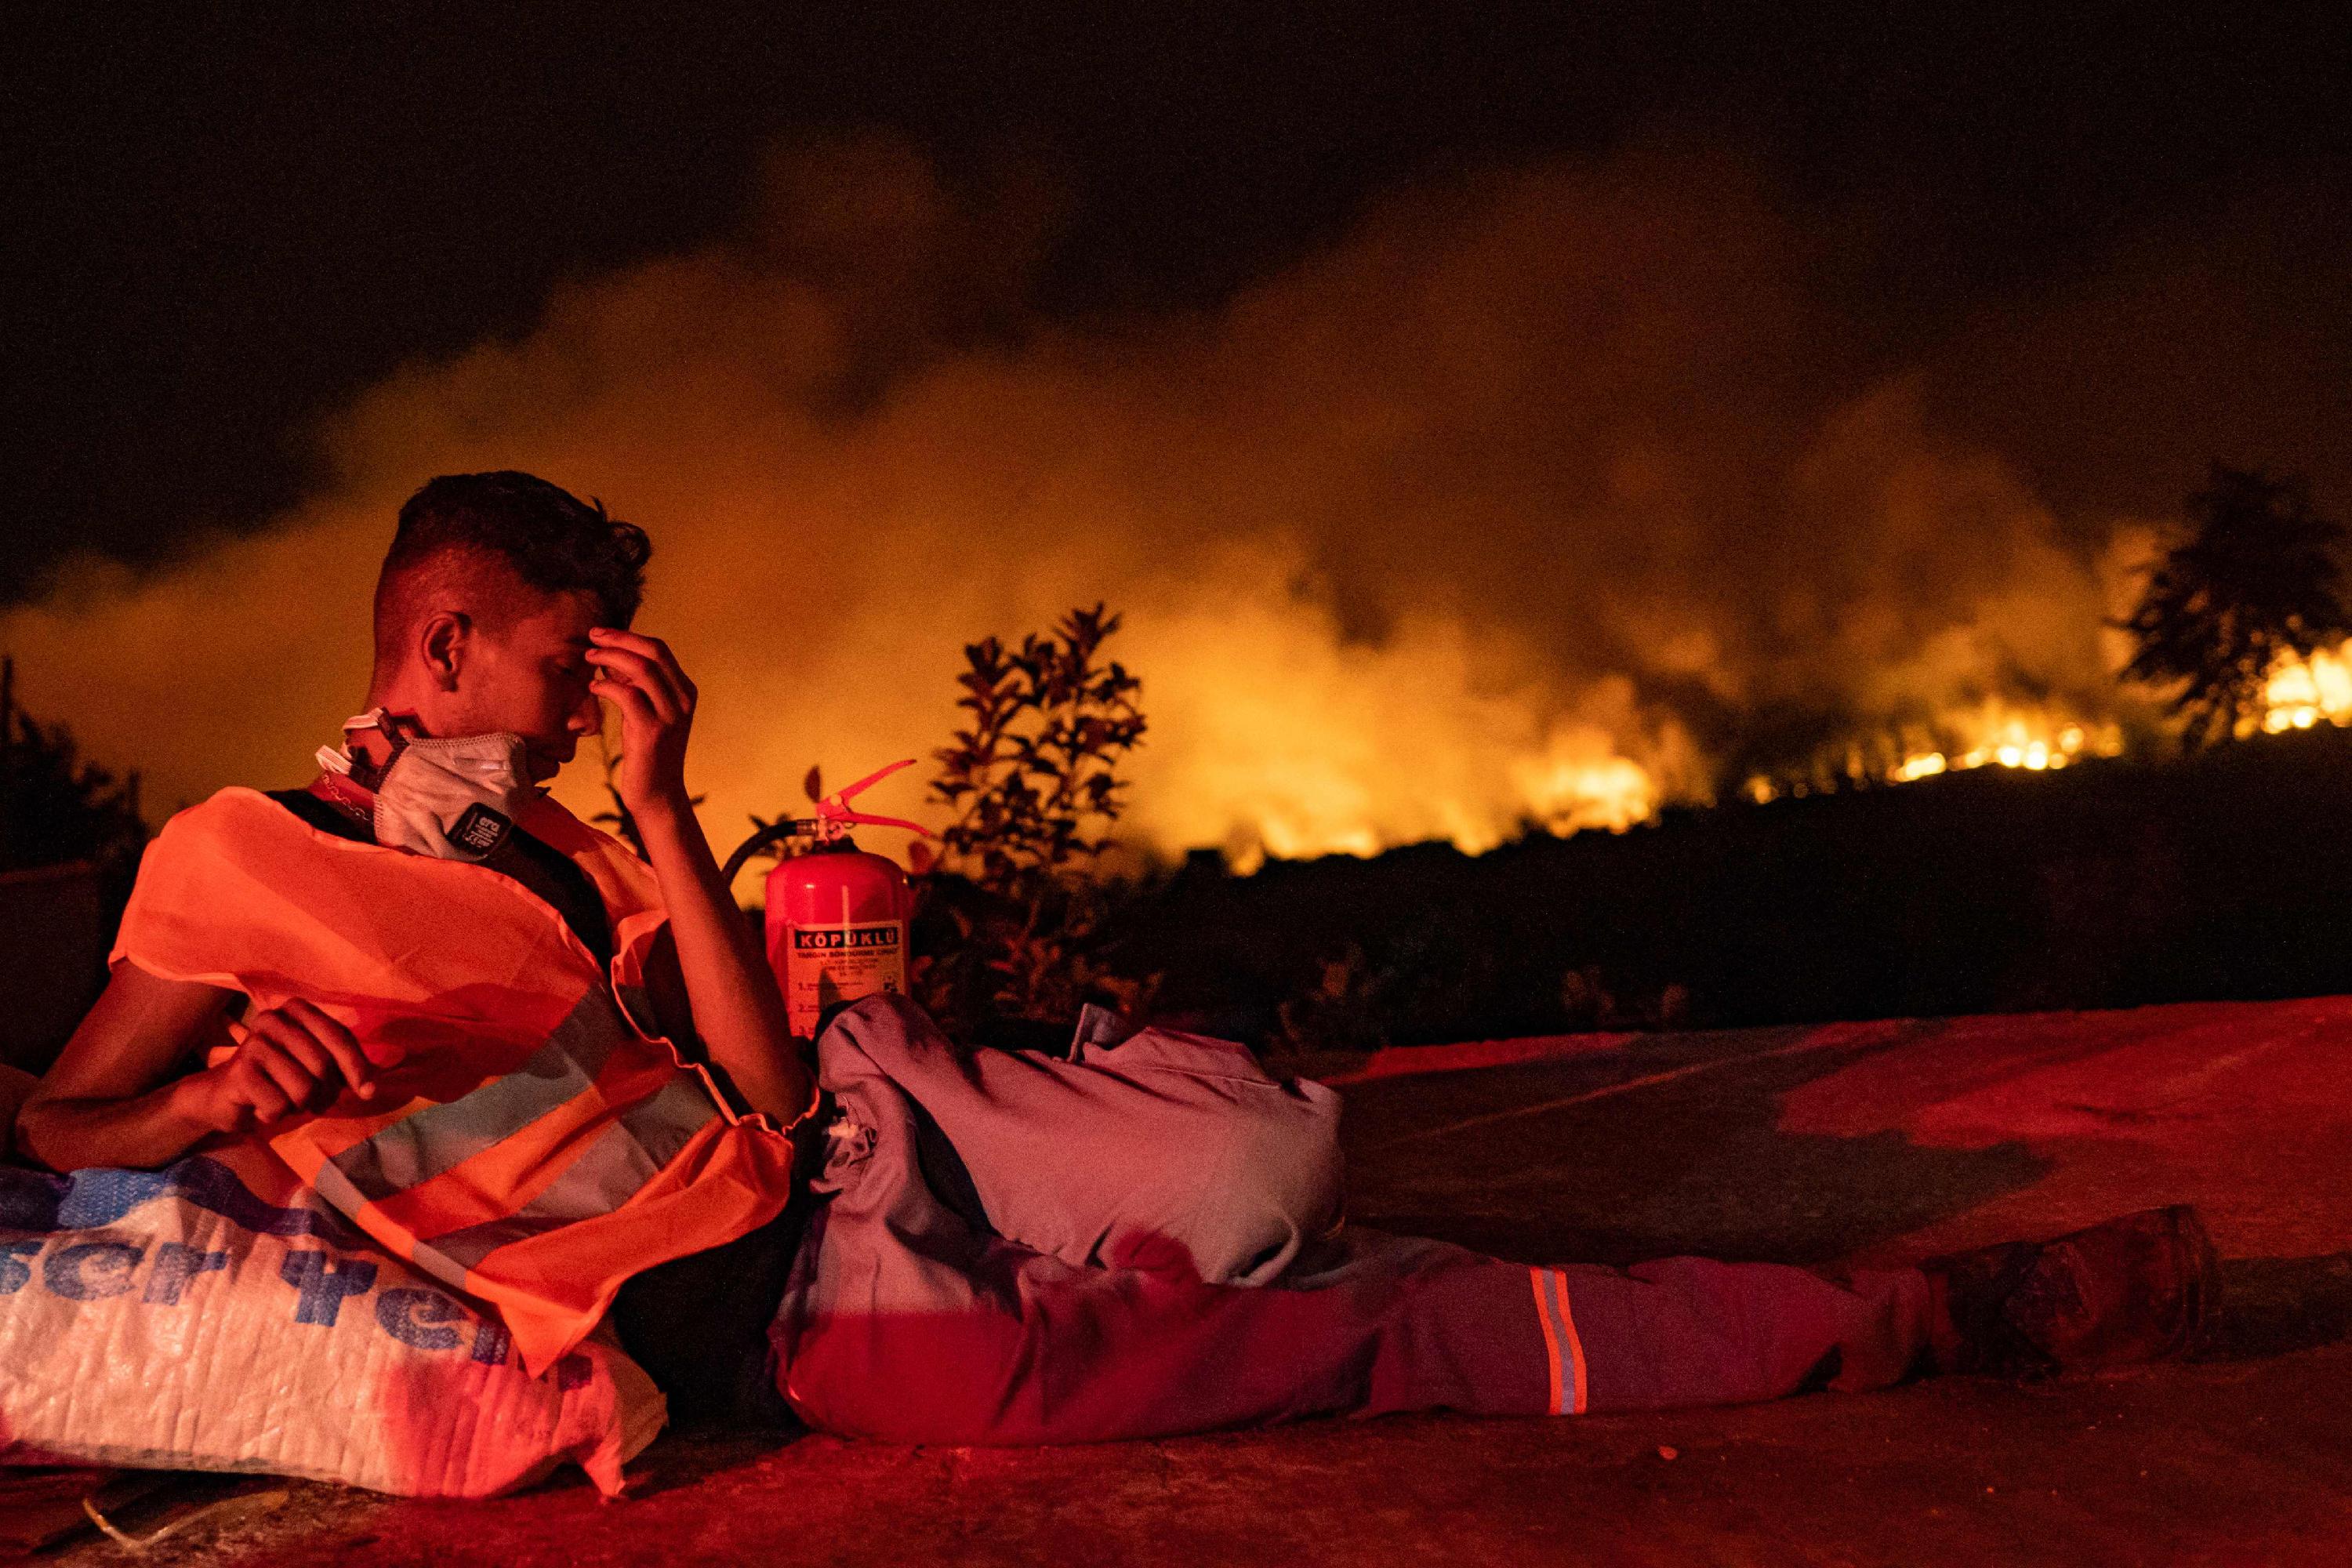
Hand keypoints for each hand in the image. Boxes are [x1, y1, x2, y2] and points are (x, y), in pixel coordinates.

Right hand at [192, 999, 384, 1132]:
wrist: (224, 1095)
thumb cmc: (280, 1078)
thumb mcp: (317, 1065)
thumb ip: (347, 1066)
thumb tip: (373, 1087)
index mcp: (297, 1010)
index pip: (340, 1037)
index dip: (358, 1068)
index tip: (368, 1093)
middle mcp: (273, 1019)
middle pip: (323, 1065)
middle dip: (327, 1094)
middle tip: (316, 1103)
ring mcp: (252, 1044)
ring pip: (303, 1089)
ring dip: (301, 1106)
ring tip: (287, 1101)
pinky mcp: (238, 1072)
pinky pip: (278, 1105)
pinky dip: (276, 1115)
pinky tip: (262, 1107)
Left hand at [586, 626, 697, 821]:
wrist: (658, 795)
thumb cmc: (647, 754)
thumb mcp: (644, 713)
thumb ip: (634, 686)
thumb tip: (610, 658)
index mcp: (685, 691)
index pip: (660, 649)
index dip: (628, 636)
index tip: (602, 634)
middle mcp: (683, 700)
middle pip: (653, 651)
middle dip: (619, 639)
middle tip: (592, 637)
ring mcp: (671, 716)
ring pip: (642, 669)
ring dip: (610, 658)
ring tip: (589, 658)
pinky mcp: (653, 732)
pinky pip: (627, 696)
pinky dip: (606, 686)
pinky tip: (593, 687)